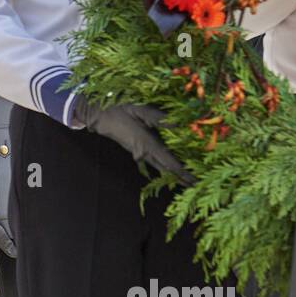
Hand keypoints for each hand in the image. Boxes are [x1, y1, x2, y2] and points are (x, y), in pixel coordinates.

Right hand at [74, 101, 192, 184]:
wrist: (99, 116)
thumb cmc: (119, 110)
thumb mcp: (139, 110)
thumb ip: (159, 118)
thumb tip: (180, 125)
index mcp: (146, 143)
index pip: (167, 161)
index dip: (182, 172)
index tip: (194, 180)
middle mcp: (144, 152)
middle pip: (166, 169)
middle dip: (181, 178)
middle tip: (196, 186)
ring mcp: (139, 153)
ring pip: (160, 167)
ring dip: (173, 174)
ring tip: (188, 180)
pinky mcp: (137, 151)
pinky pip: (154, 162)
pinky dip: (165, 167)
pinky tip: (172, 170)